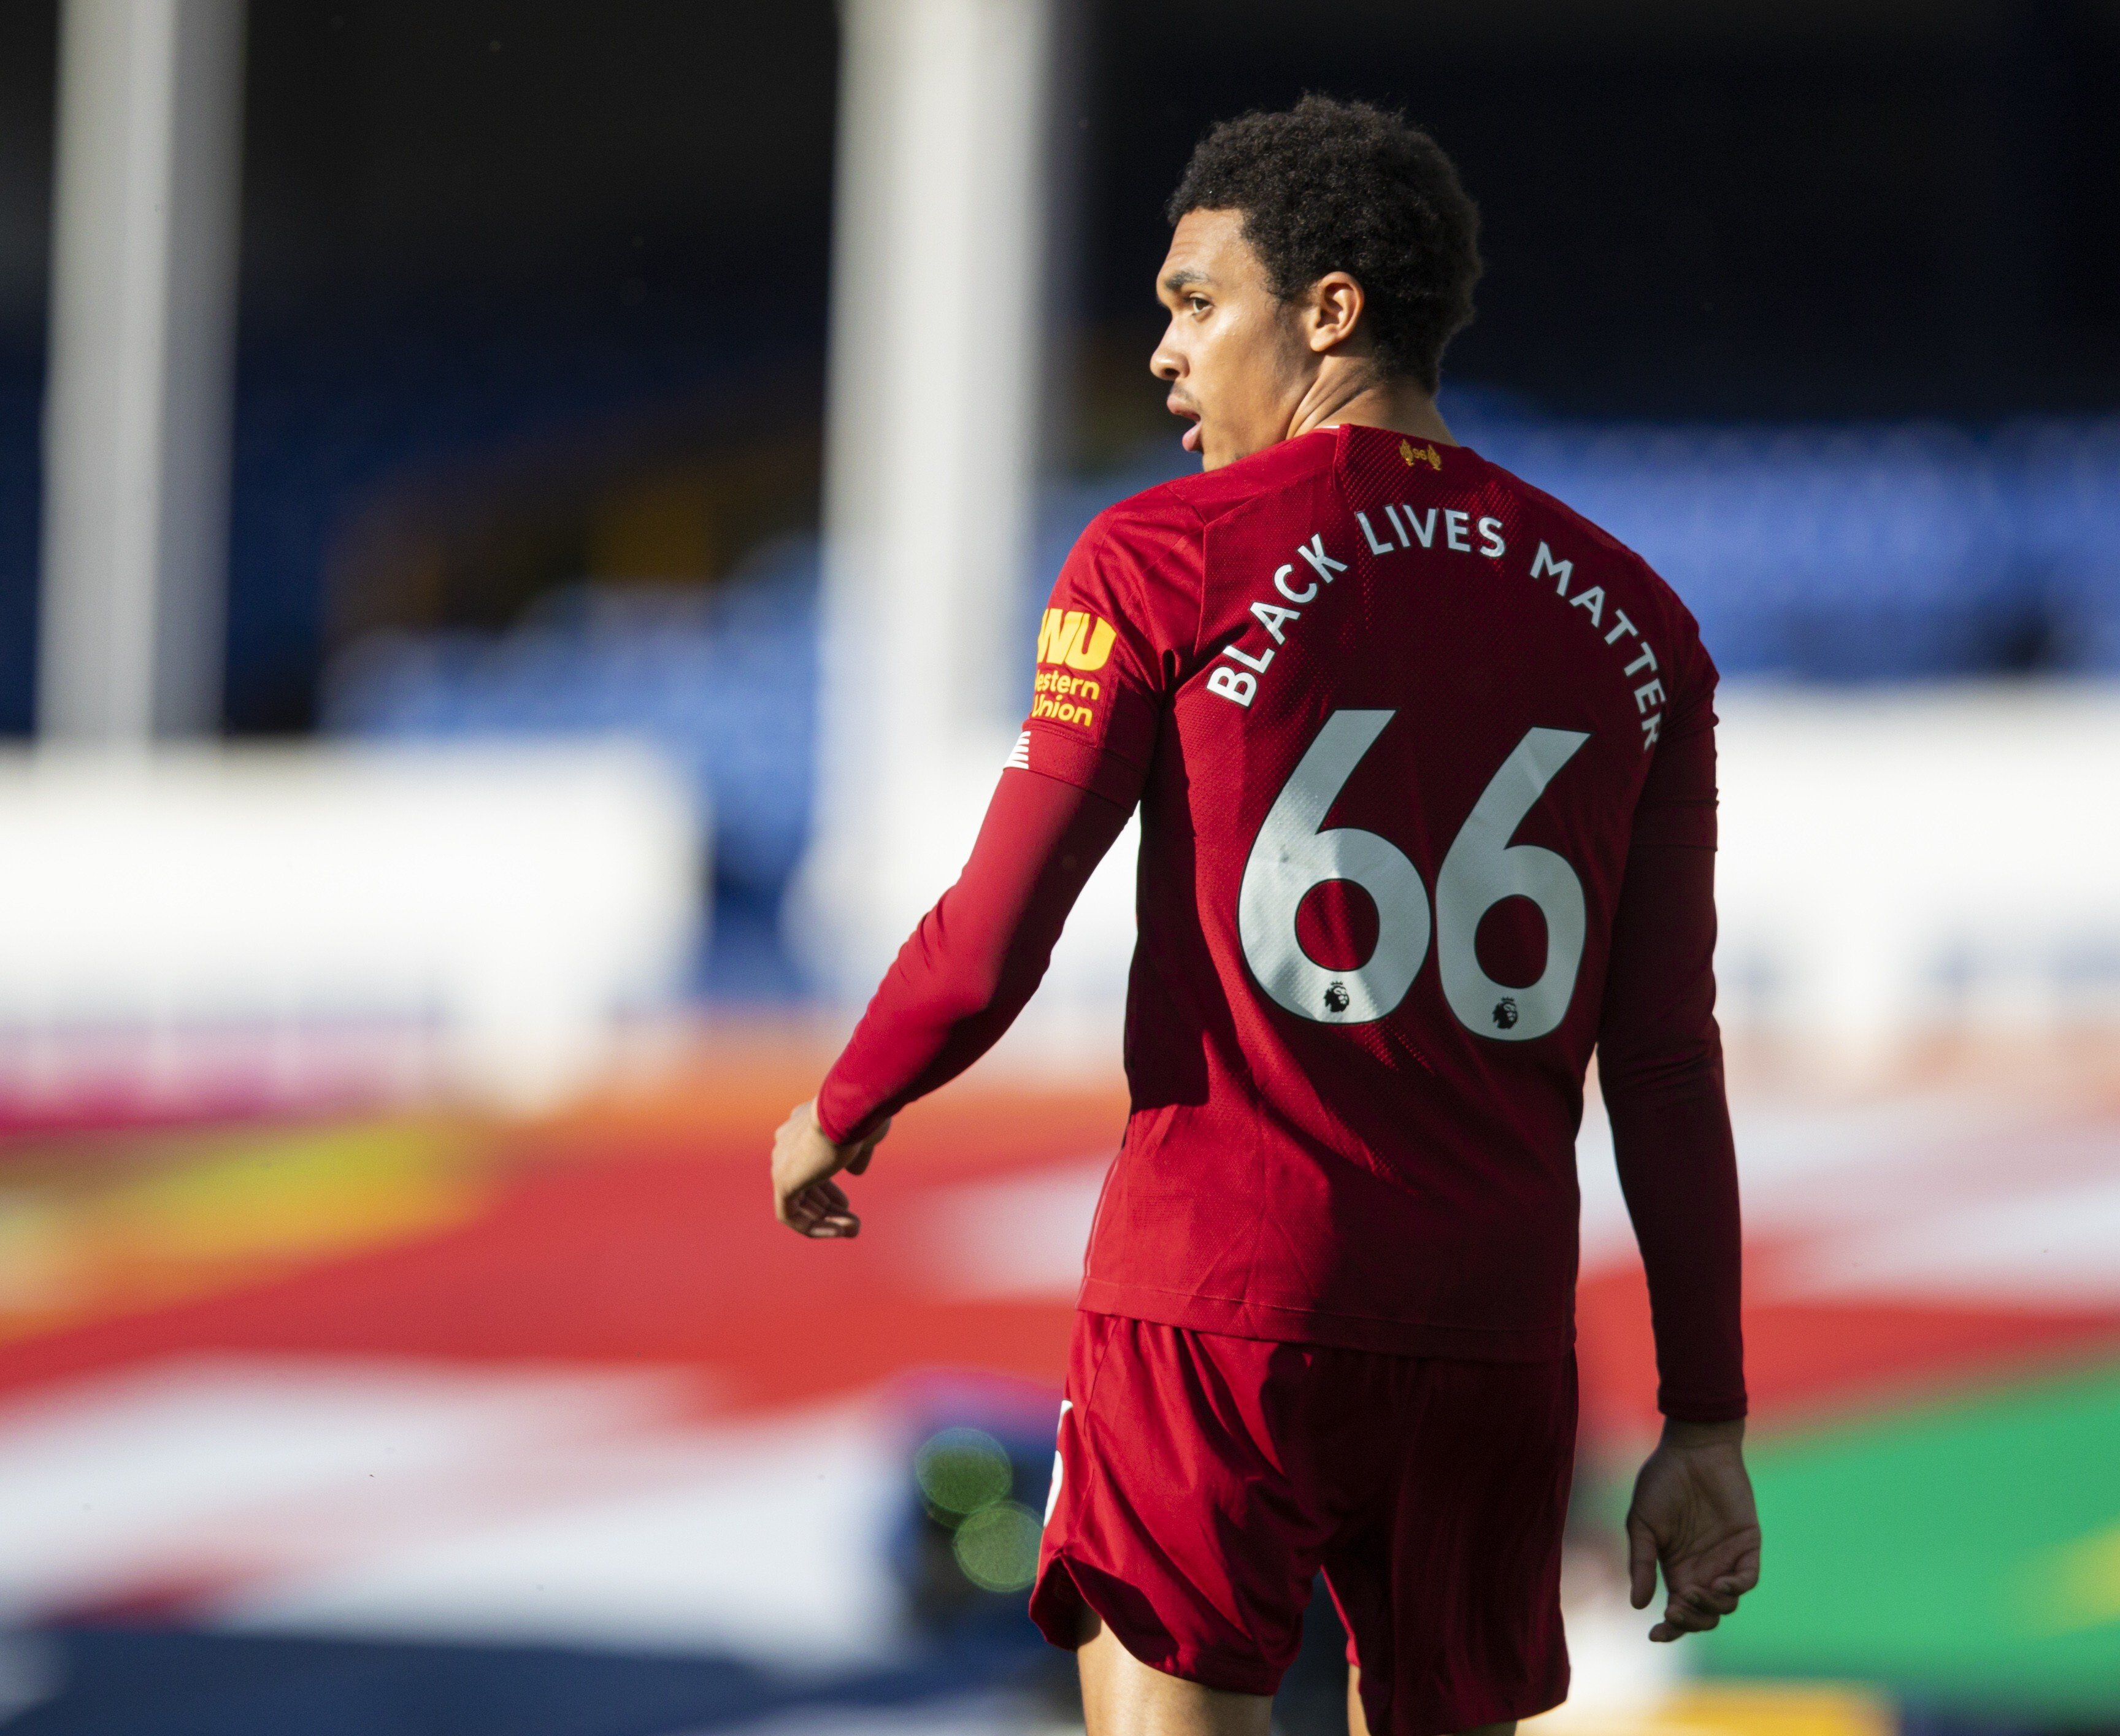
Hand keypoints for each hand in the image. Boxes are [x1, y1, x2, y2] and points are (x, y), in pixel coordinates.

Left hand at [771, 1100, 889, 1237]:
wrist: (849, 1110)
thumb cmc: (862, 1116)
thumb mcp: (864, 1136)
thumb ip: (857, 1154)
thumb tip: (855, 1172)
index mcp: (801, 1126)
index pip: (810, 1164)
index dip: (828, 1190)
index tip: (845, 1204)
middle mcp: (786, 1143)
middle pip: (804, 1186)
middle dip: (828, 1208)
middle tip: (853, 1224)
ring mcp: (782, 1162)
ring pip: (799, 1202)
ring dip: (826, 1221)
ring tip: (853, 1230)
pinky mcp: (783, 1180)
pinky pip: (790, 1214)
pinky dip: (813, 1226)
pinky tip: (840, 1231)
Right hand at [1626, 1418, 1761, 1641]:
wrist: (1692, 1449)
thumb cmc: (1662, 1481)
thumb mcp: (1642, 1524)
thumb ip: (1643, 1564)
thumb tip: (1638, 1605)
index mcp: (1676, 1568)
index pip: (1677, 1611)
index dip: (1669, 1629)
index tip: (1655, 1635)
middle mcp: (1703, 1569)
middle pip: (1705, 1615)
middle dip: (1692, 1621)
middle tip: (1677, 1609)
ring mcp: (1726, 1558)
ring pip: (1727, 1603)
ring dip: (1711, 1607)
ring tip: (1696, 1592)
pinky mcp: (1747, 1545)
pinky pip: (1747, 1578)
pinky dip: (1736, 1588)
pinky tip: (1721, 1584)